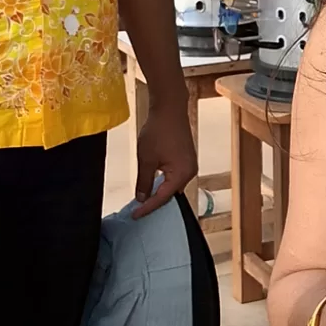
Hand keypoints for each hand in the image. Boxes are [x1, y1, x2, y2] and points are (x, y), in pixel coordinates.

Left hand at [132, 100, 198, 217]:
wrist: (169, 109)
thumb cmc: (158, 131)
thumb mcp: (146, 159)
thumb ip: (144, 182)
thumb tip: (142, 198)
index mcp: (182, 174)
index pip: (163, 198)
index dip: (148, 208)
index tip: (135, 216)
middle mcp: (190, 172)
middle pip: (171, 194)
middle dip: (155, 202)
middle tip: (138, 211)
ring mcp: (190, 165)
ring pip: (173, 186)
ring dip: (159, 192)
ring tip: (143, 201)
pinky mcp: (187, 159)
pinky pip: (175, 177)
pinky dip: (164, 183)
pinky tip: (153, 185)